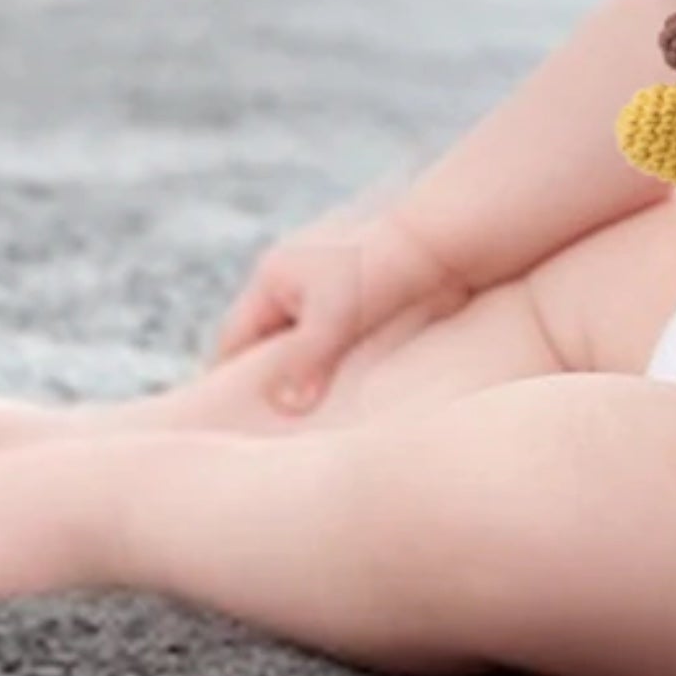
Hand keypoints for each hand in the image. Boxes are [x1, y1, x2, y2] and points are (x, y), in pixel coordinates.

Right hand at [208, 202, 468, 414]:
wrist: (447, 238)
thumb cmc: (385, 266)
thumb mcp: (336, 314)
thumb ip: (306, 360)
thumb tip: (283, 407)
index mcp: (275, 277)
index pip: (233, 342)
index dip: (229, 385)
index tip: (236, 430)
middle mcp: (296, 282)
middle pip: (267, 349)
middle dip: (271, 386)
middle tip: (276, 436)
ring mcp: (329, 292)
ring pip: (306, 351)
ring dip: (312, 381)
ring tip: (316, 425)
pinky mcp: (363, 305)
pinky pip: (338, 348)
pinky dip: (341, 371)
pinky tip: (351, 401)